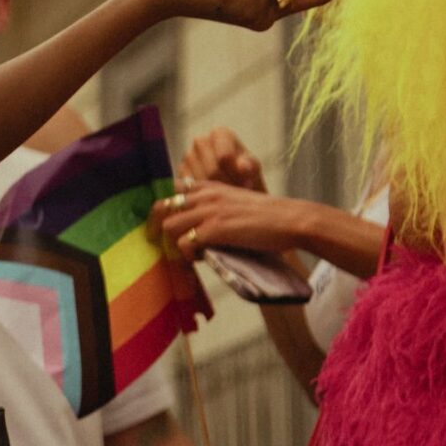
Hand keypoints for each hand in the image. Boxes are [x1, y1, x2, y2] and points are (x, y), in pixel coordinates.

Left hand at [152, 181, 303, 260]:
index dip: (164, 208)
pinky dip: (187, 255)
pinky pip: (184, 243)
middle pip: (162, 208)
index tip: (164, 225)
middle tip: (160, 245)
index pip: (172, 190)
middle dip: (156, 228)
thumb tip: (198, 225)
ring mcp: (209, 211)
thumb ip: (216, 205)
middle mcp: (205, 195)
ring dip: (173, 244)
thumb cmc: (267, 216)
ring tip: (185, 256)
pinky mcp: (216, 229)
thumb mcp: (236, 200)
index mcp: (209, 186)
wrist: (290, 219)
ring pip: (169, 226)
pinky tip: (199, 259)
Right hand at [179, 124, 264, 189]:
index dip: (236, 175)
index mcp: (220, 133)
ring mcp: (188, 156)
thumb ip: (250, 166)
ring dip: (216, 193)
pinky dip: (204, 197)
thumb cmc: (247, 175)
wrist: (236, 188)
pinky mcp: (180, 173)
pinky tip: (214, 198)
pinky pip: (191, 189)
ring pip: (201, 182)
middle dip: (227, 186)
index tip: (247, 183)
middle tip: (238, 194)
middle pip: (212, 171)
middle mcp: (200, 141)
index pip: (224, 157)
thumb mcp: (253, 170)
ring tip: (228, 197)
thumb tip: (243, 168)